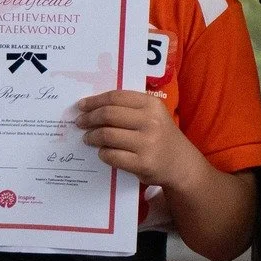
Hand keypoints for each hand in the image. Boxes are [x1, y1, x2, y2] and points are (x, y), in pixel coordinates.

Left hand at [76, 91, 201, 185]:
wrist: (180, 163)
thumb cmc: (161, 135)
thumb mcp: (153, 115)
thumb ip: (129, 108)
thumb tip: (93, 107)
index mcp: (152, 104)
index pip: (116, 97)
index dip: (95, 101)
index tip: (81, 105)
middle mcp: (151, 121)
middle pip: (108, 115)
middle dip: (89, 118)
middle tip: (80, 122)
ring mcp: (147, 143)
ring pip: (107, 135)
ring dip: (92, 136)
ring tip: (88, 138)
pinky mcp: (142, 163)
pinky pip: (112, 156)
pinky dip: (102, 153)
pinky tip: (102, 152)